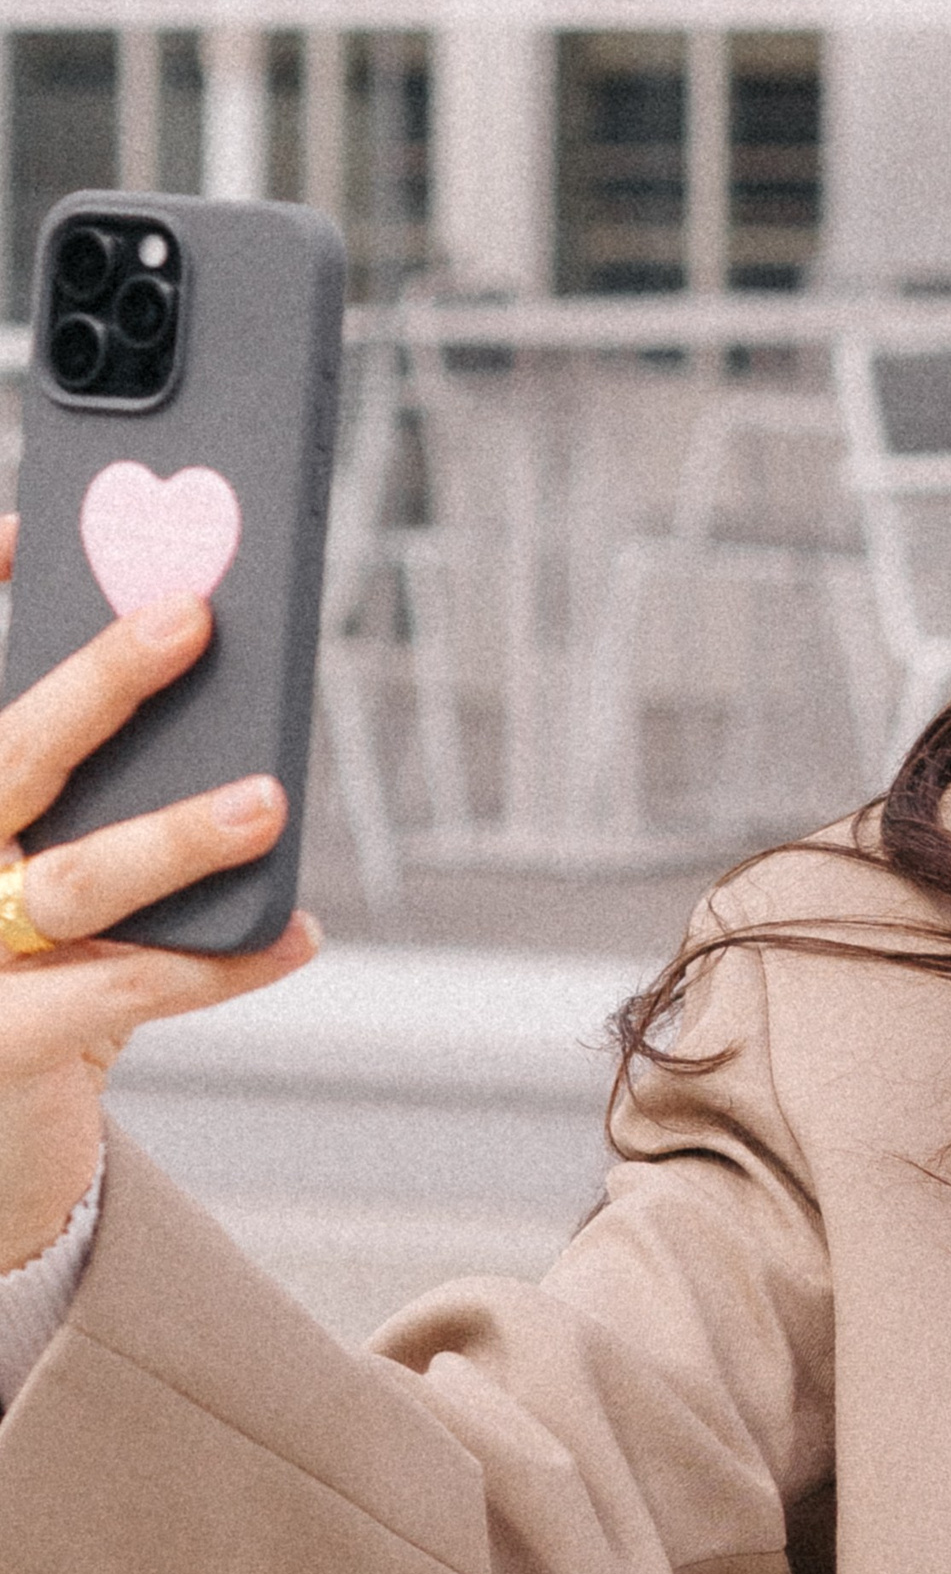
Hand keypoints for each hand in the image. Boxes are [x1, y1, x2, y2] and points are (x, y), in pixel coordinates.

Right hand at [0, 512, 316, 1272]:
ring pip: (73, 880)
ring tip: (264, 800)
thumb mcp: (48, 859)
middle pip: (7, 756)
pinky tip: (298, 936)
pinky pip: (122, 994)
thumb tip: (186, 654)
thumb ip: (87, 779)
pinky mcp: (1, 1045)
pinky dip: (220, 965)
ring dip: (175, 836)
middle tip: (190, 617)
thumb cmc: (35, 968)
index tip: (28, 528)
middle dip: (98, 683)